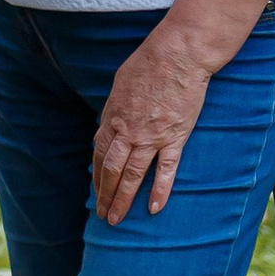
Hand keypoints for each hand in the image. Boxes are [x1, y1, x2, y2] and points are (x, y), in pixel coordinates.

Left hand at [93, 26, 215, 222]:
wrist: (177, 56)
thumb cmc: (148, 64)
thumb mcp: (120, 85)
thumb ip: (116, 109)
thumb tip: (111, 124)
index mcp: (113, 118)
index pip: (100, 154)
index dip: (98, 175)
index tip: (97, 190)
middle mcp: (128, 132)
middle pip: (112, 171)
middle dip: (105, 195)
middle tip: (103, 215)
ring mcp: (151, 137)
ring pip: (133, 176)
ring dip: (123, 200)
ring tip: (117, 219)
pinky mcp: (174, 138)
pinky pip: (166, 170)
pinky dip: (159, 190)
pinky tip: (154, 209)